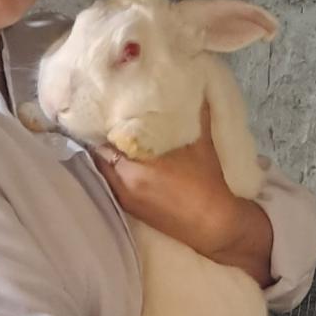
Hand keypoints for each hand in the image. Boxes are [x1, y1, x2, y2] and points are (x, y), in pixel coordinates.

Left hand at [91, 101, 273, 286]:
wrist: (216, 226)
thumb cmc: (207, 184)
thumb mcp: (202, 146)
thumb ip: (197, 115)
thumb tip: (200, 89)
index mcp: (133, 170)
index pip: (103, 145)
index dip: (103, 128)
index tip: (108, 113)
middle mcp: (123, 186)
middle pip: (99, 158)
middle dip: (104, 141)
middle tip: (110, 123)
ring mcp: (126, 200)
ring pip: (105, 172)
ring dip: (108, 158)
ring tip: (116, 138)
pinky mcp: (132, 210)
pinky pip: (113, 185)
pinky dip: (115, 172)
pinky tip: (125, 161)